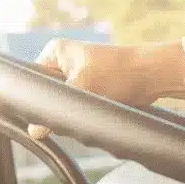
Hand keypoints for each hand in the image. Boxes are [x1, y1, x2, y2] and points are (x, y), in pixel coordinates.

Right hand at [27, 38, 184, 139]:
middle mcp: (64, 63)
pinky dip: (84, 114)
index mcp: (55, 52)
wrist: (152, 76)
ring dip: (73, 112)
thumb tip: (36, 131)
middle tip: (71, 111)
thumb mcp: (82, 88)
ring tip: (88, 109)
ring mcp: (78, 78)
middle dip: (58, 108)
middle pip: (48, 96)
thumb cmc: (118, 73)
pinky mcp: (92, 91)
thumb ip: (57, 109)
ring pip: (64, 105)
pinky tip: (94, 114)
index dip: (36, 99)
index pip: (32, 80)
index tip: (42, 114)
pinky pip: (79, 108)